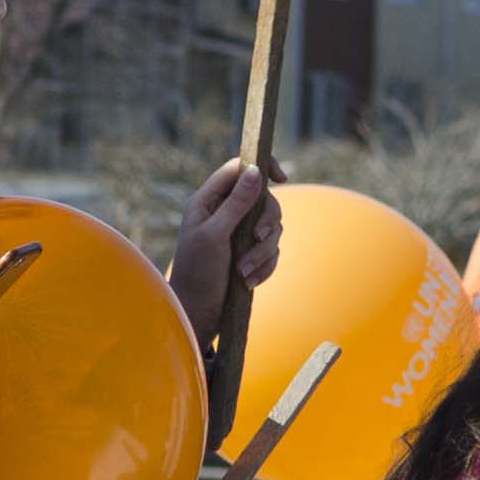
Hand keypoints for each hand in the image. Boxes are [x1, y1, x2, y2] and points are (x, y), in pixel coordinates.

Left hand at [163, 159, 281, 329]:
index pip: (238, 169)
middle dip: (266, 223)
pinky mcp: (249, 253)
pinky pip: (272, 251)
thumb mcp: (215, 234)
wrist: (198, 312)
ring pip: (271, 229)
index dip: (260, 167)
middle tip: (257, 239)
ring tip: (244, 272)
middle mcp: (224, 213)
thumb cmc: (197, 272)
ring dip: (262, 252)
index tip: (281, 177)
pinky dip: (264, 266)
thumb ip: (236, 203)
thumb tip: (254, 171)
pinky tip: (249, 281)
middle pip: (264, 200)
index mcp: (208, 201)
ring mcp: (238, 234)